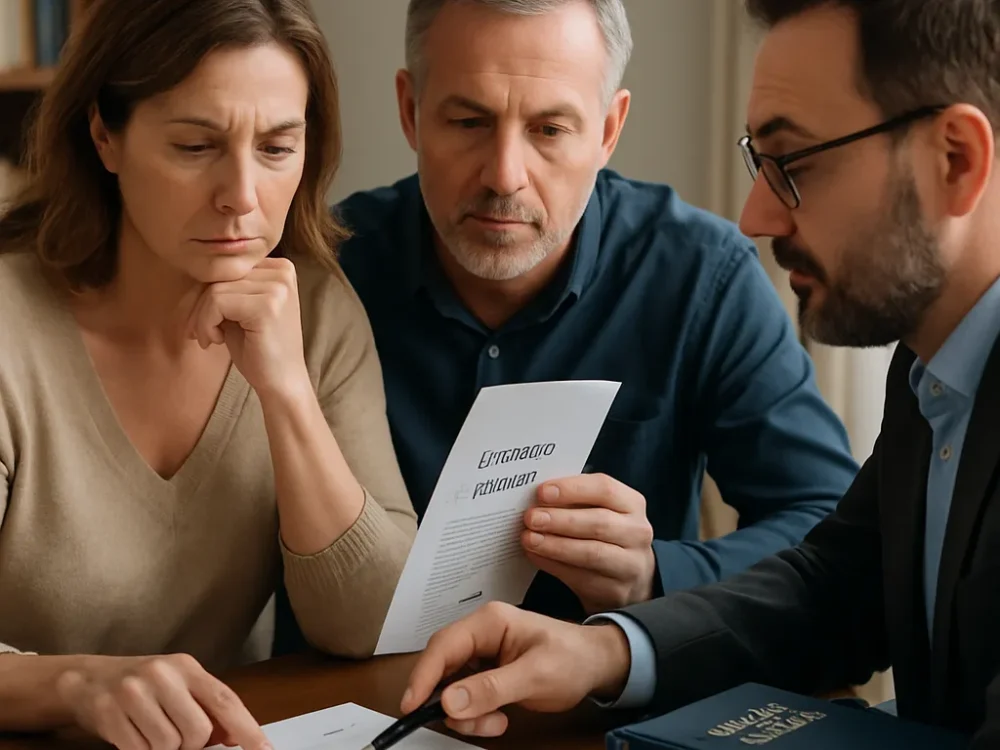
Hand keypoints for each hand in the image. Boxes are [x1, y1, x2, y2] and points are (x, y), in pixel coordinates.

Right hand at [55, 653, 270, 749]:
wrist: (87, 678)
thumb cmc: (145, 686)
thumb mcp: (179, 686)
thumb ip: (207, 707)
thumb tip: (235, 737)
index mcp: (187, 667)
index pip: (225, 701)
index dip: (247, 729)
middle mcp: (162, 675)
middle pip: (198, 731)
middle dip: (192, 745)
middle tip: (176, 736)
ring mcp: (133, 692)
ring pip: (168, 745)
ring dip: (163, 749)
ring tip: (151, 730)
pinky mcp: (109, 712)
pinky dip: (140, 749)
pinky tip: (132, 733)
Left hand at [187, 257, 308, 398]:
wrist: (281, 383)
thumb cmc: (258, 348)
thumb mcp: (240, 309)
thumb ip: (225, 286)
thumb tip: (189, 271)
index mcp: (279, 268)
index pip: (227, 267)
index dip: (205, 292)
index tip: (202, 321)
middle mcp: (282, 271)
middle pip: (219, 276)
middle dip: (198, 306)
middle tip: (197, 333)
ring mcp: (277, 287)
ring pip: (214, 289)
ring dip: (201, 318)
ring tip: (209, 339)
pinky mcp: (267, 305)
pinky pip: (216, 302)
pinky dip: (206, 324)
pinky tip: (217, 341)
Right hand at [401, 602, 630, 736]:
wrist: (596, 665)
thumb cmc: (572, 659)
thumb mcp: (535, 676)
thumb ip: (491, 688)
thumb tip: (447, 702)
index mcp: (489, 621)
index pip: (443, 645)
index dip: (423, 675)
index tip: (411, 706)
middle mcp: (480, 634)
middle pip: (442, 666)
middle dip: (448, 700)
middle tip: (464, 724)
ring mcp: (482, 653)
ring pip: (450, 686)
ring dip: (465, 712)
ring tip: (496, 723)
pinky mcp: (486, 672)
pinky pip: (465, 695)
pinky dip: (475, 714)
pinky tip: (498, 719)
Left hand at [522, 473, 655, 613]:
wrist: (628, 576)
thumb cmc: (605, 533)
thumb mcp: (600, 510)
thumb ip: (574, 501)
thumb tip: (537, 498)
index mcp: (632, 504)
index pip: (605, 490)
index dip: (572, 489)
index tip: (542, 492)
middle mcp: (636, 533)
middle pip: (598, 523)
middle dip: (561, 520)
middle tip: (531, 517)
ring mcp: (629, 564)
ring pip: (591, 553)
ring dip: (555, 545)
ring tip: (529, 539)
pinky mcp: (615, 590)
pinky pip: (581, 577)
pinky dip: (553, 565)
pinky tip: (535, 556)